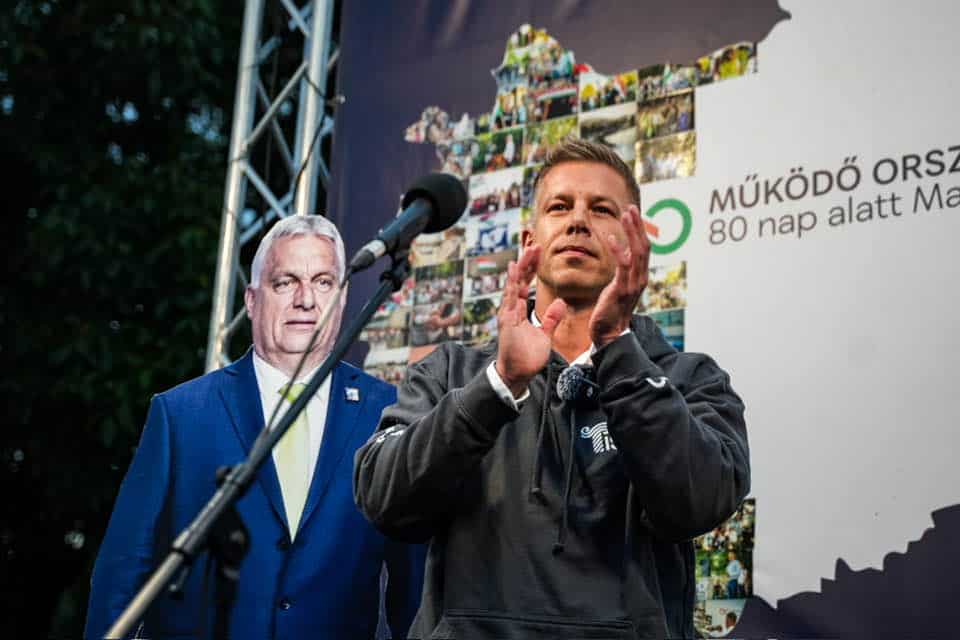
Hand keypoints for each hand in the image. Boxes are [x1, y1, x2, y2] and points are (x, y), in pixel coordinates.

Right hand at [495, 245, 566, 396]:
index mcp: (520, 311)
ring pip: (515, 284)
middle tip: (536, 245)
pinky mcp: (507, 320)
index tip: (539, 253)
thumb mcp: (545, 334)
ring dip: (522, 267)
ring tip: (528, 250)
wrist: (519, 374)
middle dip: (528, 262)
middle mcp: (512, 309)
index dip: (532, 268)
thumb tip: (560, 303)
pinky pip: (510, 297)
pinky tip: (515, 267)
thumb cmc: (528, 357)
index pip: (526, 284)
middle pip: (520, 280)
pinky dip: (512, 281)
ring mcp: (508, 313)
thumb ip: (551, 318)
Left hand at [589, 205, 649, 345]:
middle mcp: (640, 279)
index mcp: (640, 277)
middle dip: (638, 226)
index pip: (644, 249)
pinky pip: (622, 265)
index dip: (640, 231)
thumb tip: (623, 255)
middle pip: (644, 246)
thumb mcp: (619, 287)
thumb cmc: (611, 311)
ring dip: (631, 231)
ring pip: (637, 252)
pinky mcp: (621, 289)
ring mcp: (633, 284)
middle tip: (631, 208)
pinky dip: (617, 250)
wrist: (609, 334)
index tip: (633, 214)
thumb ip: (624, 271)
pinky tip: (609, 238)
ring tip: (625, 215)